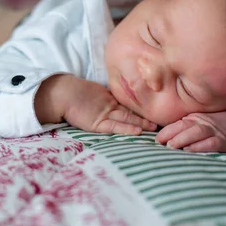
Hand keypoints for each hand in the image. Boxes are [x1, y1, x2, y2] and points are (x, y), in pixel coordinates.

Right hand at [35, 74, 156, 134]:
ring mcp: (105, 114)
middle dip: (147, 115)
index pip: (129, 105)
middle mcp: (110, 107)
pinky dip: (126, 128)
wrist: (62, 94)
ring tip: (155, 127)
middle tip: (163, 118)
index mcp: (110, 100)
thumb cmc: (75, 94)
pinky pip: (115, 126)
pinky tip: (138, 131)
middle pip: (132, 111)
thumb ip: (108, 98)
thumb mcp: (95, 94)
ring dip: (141, 123)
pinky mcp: (98, 123)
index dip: (143, 107)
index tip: (158, 109)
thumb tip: (123, 100)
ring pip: (127, 118)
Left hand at [155, 108, 225, 152]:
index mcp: (193, 119)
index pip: (177, 124)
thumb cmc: (213, 127)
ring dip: (183, 139)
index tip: (157, 140)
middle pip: (185, 126)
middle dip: (172, 135)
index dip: (166, 131)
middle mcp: (202, 123)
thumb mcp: (197, 124)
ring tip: (172, 147)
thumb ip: (183, 130)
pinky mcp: (223, 141)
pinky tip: (190, 151)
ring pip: (196, 133)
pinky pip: (211, 143)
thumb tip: (162, 141)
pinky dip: (200, 147)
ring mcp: (213, 131)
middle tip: (163, 144)